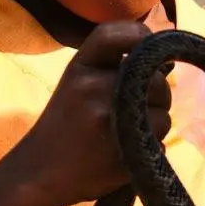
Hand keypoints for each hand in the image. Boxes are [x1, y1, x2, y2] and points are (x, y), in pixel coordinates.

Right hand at [24, 22, 171, 205]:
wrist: (39, 171)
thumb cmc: (66, 123)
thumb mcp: (76, 82)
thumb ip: (111, 66)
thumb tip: (165, 60)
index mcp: (80, 66)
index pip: (116, 34)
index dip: (141, 37)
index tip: (151, 49)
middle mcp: (91, 87)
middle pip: (156, 82)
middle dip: (159, 95)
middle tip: (142, 109)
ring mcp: (106, 120)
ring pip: (163, 115)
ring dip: (157, 124)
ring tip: (130, 132)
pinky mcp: (119, 151)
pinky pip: (159, 142)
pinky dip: (151, 147)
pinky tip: (127, 150)